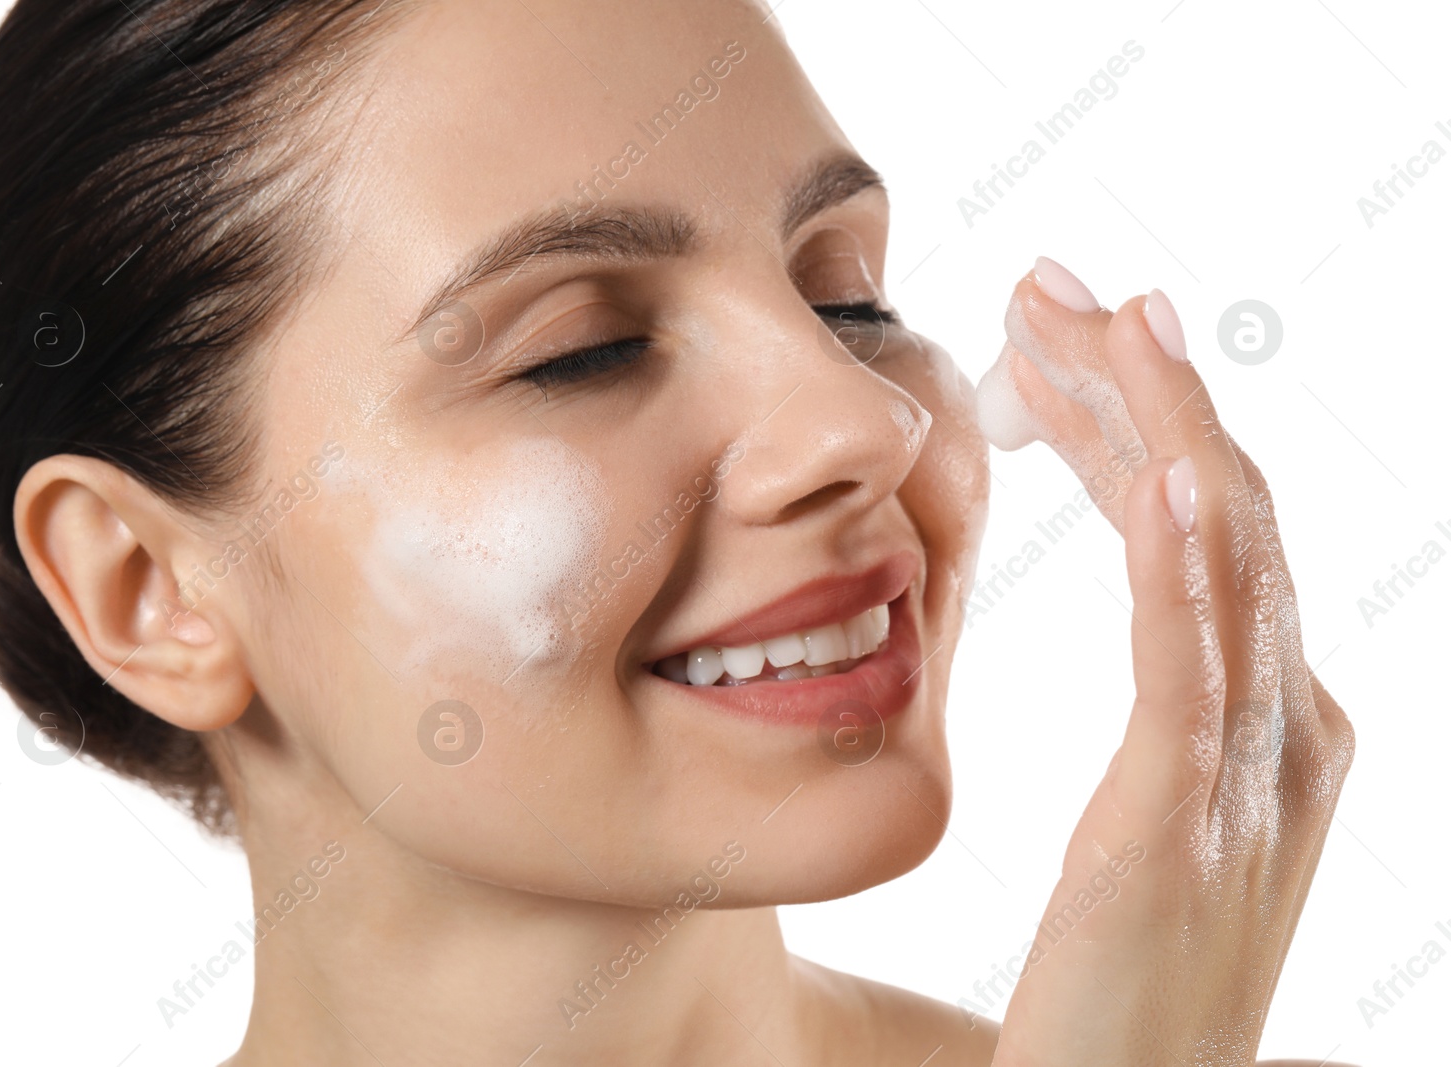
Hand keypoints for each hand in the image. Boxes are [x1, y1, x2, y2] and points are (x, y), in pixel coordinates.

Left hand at [983, 264, 1356, 1065]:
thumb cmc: (1118, 997)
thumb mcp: (1156, 844)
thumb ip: (1173, 745)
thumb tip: (1170, 650)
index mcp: (1270, 732)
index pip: (1204, 535)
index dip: (1139, 426)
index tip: (1056, 344)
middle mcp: (1283, 734)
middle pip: (1220, 515)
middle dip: (1140, 390)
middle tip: (1054, 287)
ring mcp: (1248, 776)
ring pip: (1219, 559)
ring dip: (1158, 424)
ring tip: (1091, 316)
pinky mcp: (1182, 823)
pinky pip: (1197, 665)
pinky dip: (1193, 558)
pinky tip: (1169, 468)